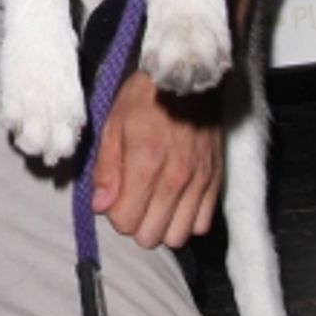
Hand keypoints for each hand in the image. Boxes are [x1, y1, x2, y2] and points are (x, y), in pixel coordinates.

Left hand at [92, 70, 222, 248]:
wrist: (187, 78)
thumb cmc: (145, 98)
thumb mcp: (113, 124)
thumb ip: (106, 169)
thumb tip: (100, 206)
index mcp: (145, 164)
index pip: (125, 222)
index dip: (114, 214)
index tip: (114, 197)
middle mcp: (175, 179)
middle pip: (150, 236)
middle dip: (136, 224)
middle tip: (133, 201)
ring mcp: (199, 183)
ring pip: (177, 236)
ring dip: (161, 226)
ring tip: (154, 205)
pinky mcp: (216, 181)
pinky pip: (202, 225)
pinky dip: (186, 221)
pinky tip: (175, 203)